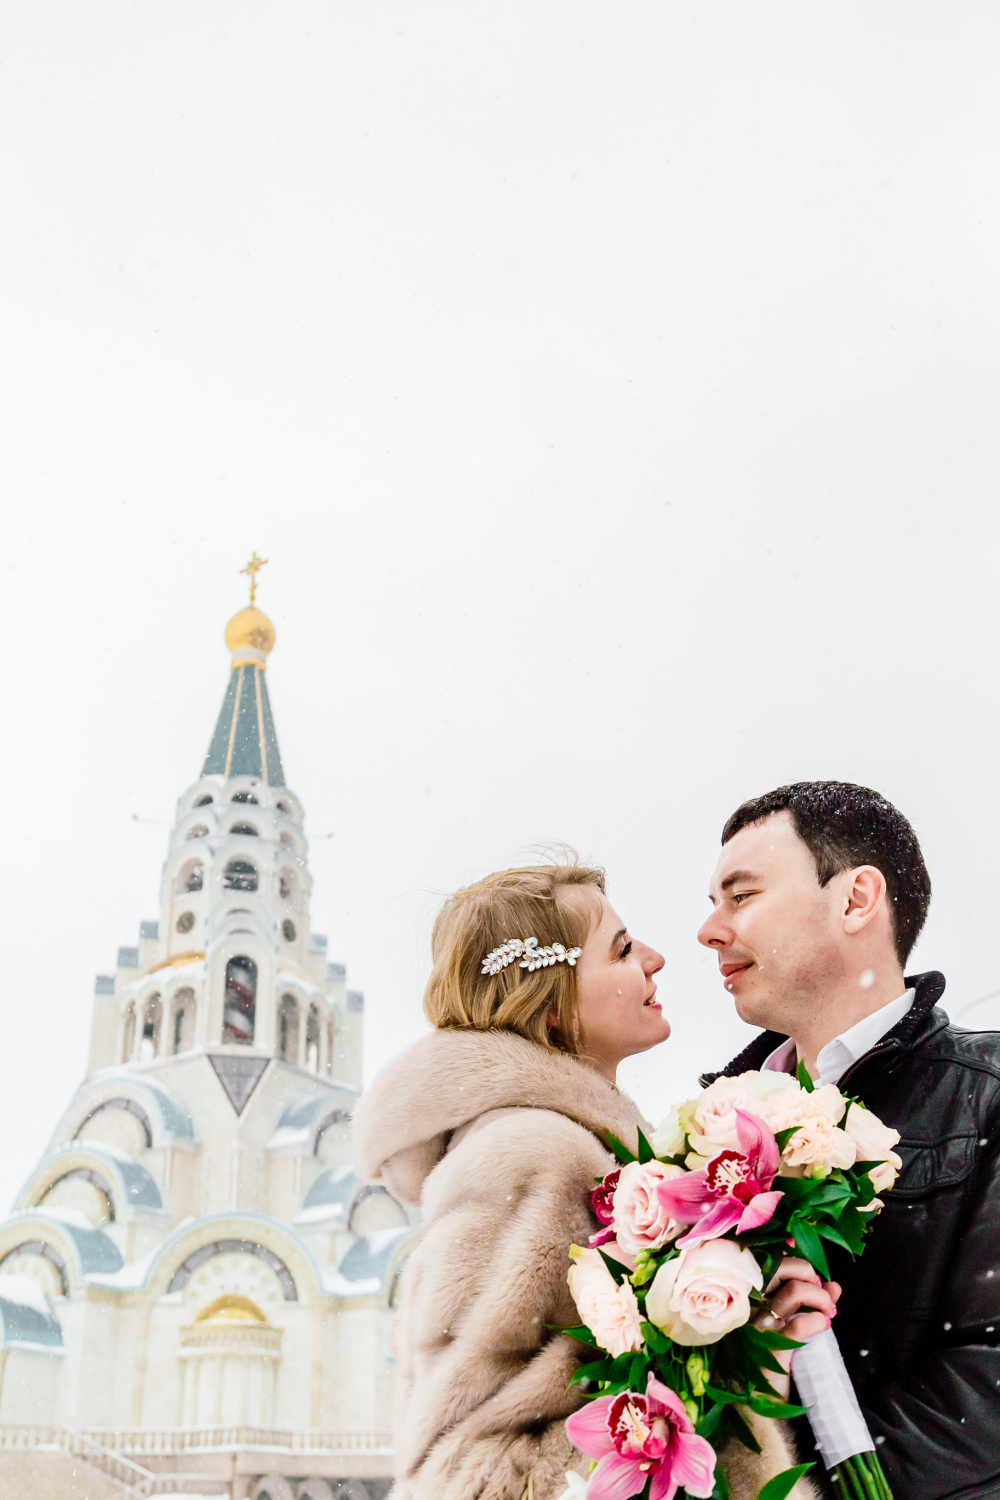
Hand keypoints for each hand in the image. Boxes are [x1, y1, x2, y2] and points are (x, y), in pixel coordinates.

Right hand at [756, 1256, 841, 1372]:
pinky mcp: (772, 1346)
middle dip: (808, 1273)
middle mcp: (751, 1303)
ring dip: (820, 1297)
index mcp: (750, 1295)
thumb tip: (835, 1286)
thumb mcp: (788, 1324)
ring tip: (828, 1312)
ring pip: (795, 1291)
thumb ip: (811, 1302)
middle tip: (821, 1293)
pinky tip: (823, 1325)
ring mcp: (760, 1323)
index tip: (813, 1279)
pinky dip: (817, 1320)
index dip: (798, 1264)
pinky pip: (799, 1323)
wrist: (757, 1402)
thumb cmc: (771, 1358)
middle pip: (780, 1267)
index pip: (772, 1262)